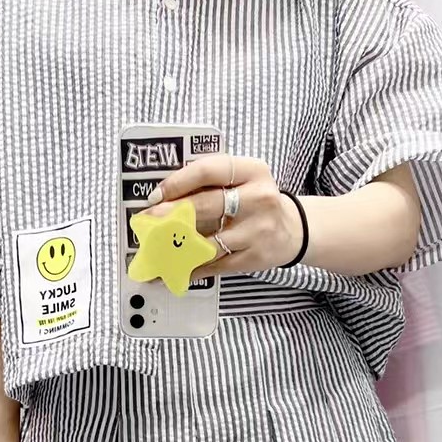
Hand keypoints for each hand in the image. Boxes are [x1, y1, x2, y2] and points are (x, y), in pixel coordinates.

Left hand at [140, 153, 303, 279]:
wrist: (294, 231)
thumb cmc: (258, 202)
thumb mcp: (245, 180)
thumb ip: (212, 183)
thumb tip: (165, 197)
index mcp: (253, 171)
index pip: (209, 170)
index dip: (178, 182)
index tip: (156, 194)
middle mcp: (258, 199)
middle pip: (206, 205)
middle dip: (171, 213)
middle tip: (147, 220)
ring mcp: (257, 231)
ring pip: (208, 240)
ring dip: (176, 246)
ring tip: (152, 248)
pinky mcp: (253, 258)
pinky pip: (214, 265)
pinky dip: (189, 269)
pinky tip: (170, 271)